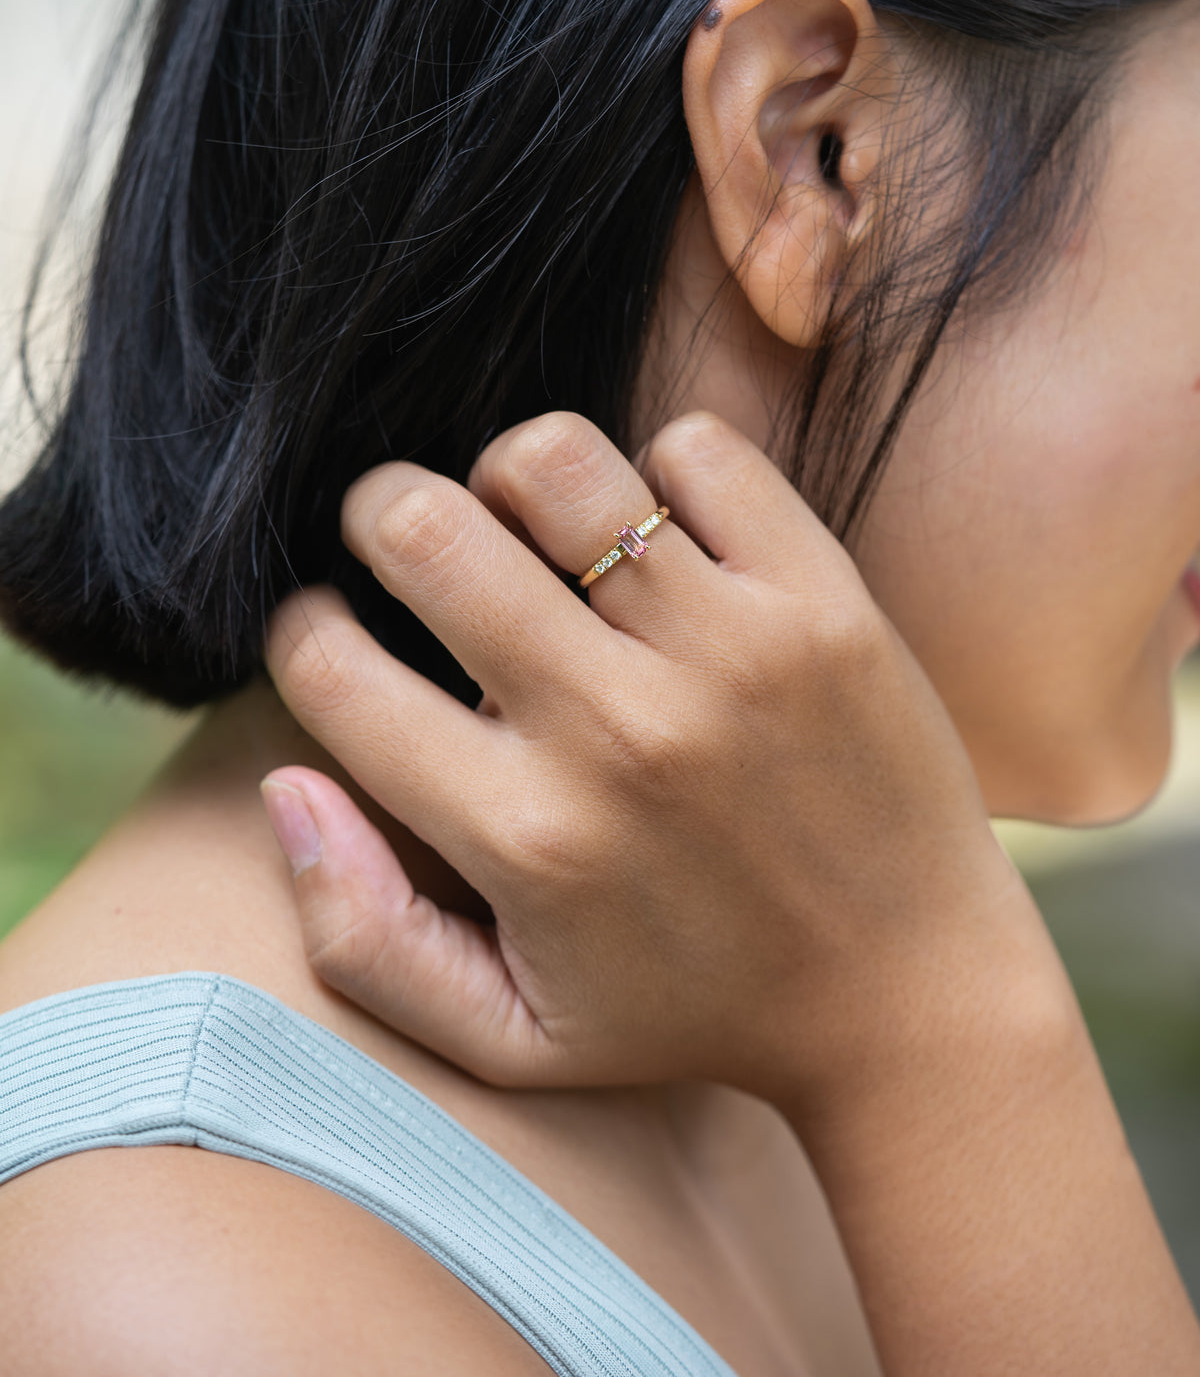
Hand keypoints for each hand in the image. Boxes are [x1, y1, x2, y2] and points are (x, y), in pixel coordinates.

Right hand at [262, 409, 1036, 1107]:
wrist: (909, 1000)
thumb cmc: (692, 1012)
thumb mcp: (509, 1032)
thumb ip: (363, 934)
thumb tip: (283, 786)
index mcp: (521, 838)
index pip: (328, 669)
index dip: (302, 632)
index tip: (335, 635)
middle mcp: (614, 732)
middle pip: (425, 530)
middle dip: (380, 513)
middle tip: (412, 544)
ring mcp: (728, 654)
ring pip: (555, 462)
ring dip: (513, 476)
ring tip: (534, 527)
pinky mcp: (822, 603)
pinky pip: (699, 452)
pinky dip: (662, 472)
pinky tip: (665, 540)